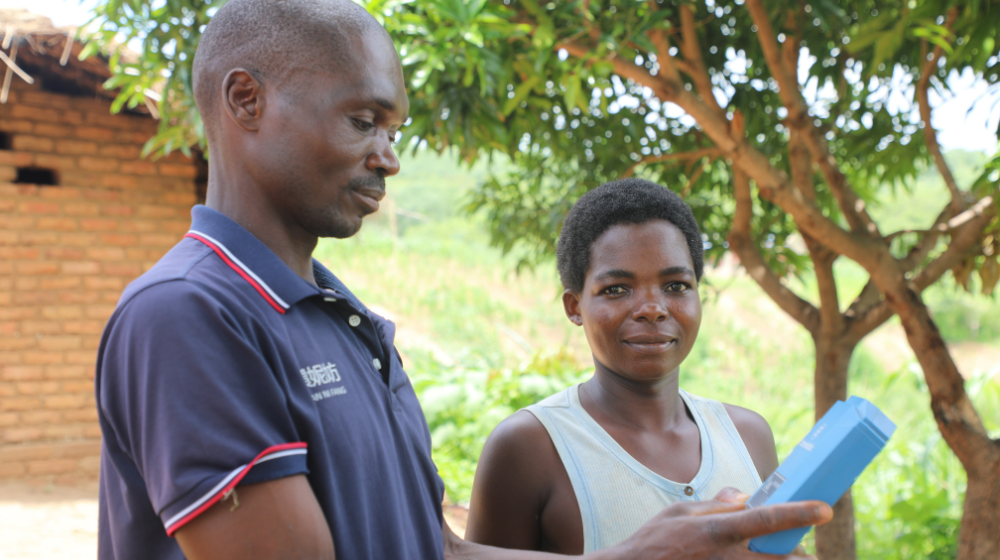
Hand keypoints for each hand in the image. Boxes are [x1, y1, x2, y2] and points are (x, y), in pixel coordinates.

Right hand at [606, 488, 830, 559]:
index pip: (766, 519)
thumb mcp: (680, 512)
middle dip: (802, 558)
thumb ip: (716, 504)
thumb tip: (745, 497)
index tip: (824, 509)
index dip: (798, 513)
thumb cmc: (653, 542)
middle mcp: (726, 559)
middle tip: (812, 555)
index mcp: (716, 531)